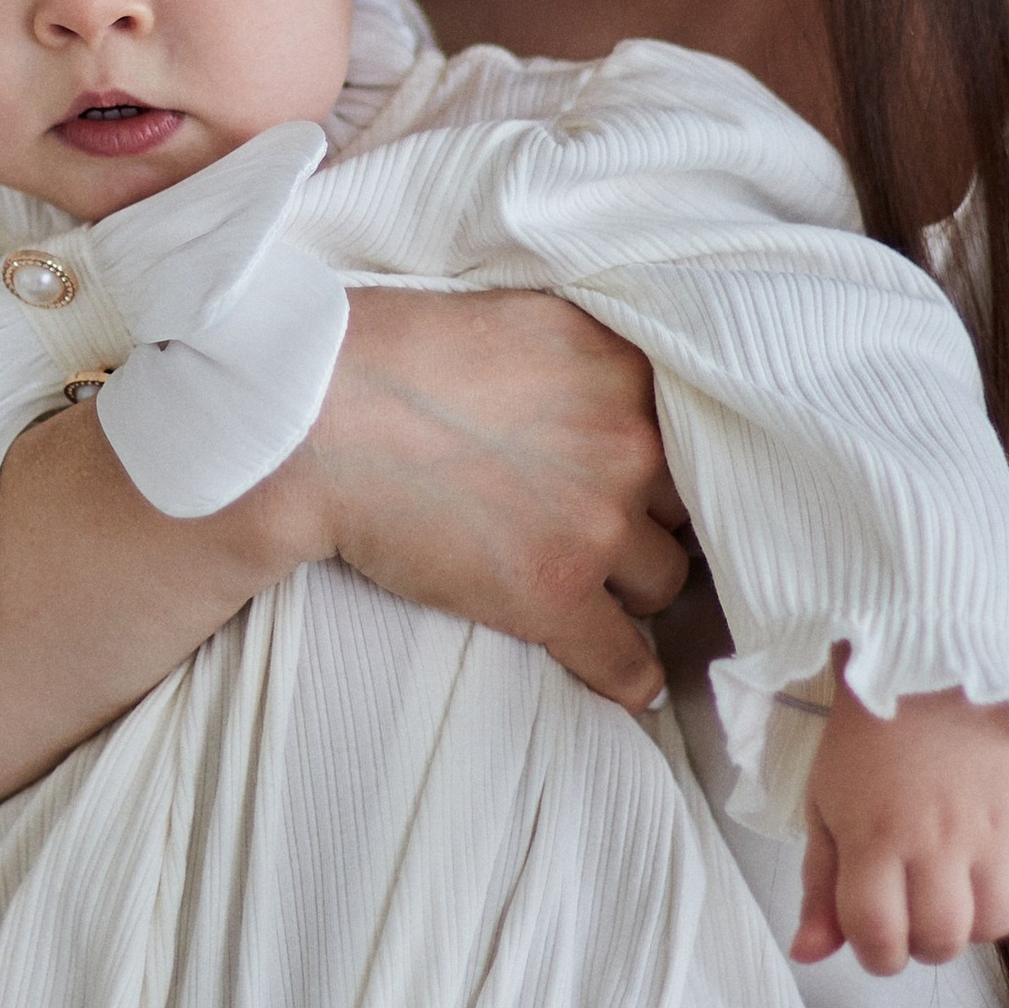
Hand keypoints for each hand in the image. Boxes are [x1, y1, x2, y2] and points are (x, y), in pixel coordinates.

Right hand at [266, 288, 686, 714]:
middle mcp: (629, 445)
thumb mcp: (518, 320)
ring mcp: (597, 525)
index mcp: (623, 369)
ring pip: (662, 581)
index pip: (691, 431)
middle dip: (653, 521)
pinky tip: (636, 687)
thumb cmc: (390, 354)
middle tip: (619, 532)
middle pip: (683, 507)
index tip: (655, 481)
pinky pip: (624, 658)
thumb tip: (612, 386)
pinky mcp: (554, 595)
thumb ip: (586, 355)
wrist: (317, 422)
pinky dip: (632, 679)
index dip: (667, 461)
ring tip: (605, 594)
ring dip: (635, 589)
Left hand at [792, 681, 1008, 973]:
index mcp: (874, 838)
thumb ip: (819, 886)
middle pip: (942, 940)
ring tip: (959, 891)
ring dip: (974, 924)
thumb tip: (808, 955)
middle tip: (917, 911)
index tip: (877, 938)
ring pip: (996, 925)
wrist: (927, 670)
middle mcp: (937, 840)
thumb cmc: (866, 743)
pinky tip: (999, 879)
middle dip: (923, 943)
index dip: (876, 955)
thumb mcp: (824, 807)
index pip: (879, 937)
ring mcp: (993, 828)